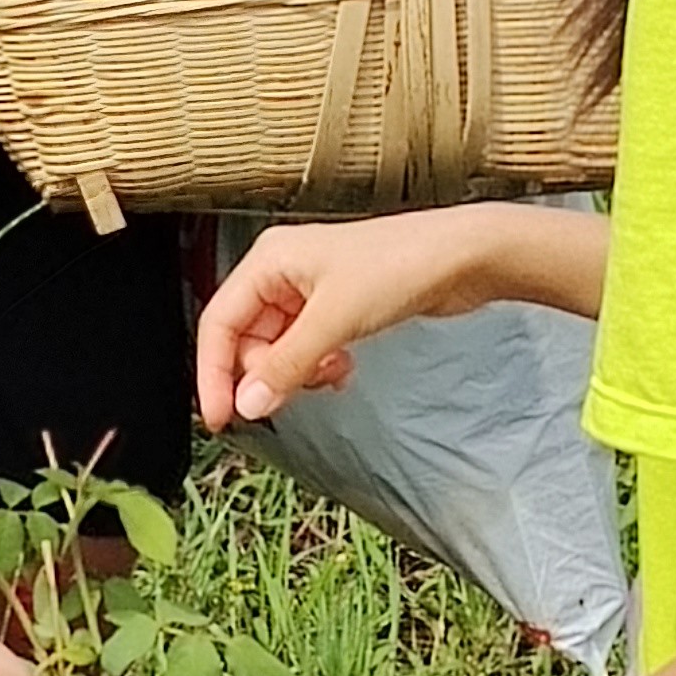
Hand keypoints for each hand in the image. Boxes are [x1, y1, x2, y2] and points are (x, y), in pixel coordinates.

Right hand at [195, 205, 519, 429]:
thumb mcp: (335, 320)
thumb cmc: (401, 265)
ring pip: (278, 349)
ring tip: (331, 373)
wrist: (462, 258)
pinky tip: (343, 368)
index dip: (213, 373)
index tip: (220, 417)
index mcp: (268, 261)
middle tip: (295, 391)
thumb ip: (286, 365)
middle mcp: (282, 273)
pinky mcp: (336, 309)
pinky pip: (306, 350)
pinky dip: (318, 367)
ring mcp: (309, 292)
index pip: (219, 323)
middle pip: (247, 340)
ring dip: (298, 373)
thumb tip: (248, 403)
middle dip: (267, 374)